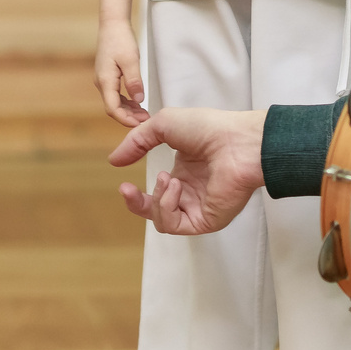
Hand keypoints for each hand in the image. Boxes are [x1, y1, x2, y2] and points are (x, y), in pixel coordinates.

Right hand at [96, 21, 145, 127]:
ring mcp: (103, 80)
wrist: (112, 24)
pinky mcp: (107, 76)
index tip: (140, 125)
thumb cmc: (120, 39)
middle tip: (146, 121)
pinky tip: (137, 103)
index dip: (126, 120)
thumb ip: (134, 81)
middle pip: (113, 108)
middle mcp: (101, 83)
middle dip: (129, 117)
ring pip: (114, 102)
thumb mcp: (131, 60)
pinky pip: (115, 95)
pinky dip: (126, 102)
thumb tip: (139, 100)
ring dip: (128, 111)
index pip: (113, 109)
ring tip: (144, 114)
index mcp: (105, 81)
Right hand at [107, 107, 264, 235]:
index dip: (136, 194)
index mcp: (185, 174)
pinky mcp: (206, 220)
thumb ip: (136, 142)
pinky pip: (175, 224)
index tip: (123, 183)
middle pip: (155, 212)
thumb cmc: (209, 128)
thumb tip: (113, 161)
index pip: (156, 193)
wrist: (236, 141)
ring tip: (168, 177)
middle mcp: (192, 193)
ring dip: (156, 199)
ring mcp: (199, 208)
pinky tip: (175, 185)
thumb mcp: (163, 125)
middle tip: (126, 189)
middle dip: (137, 204)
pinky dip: (167, 205)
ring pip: (163, 221)